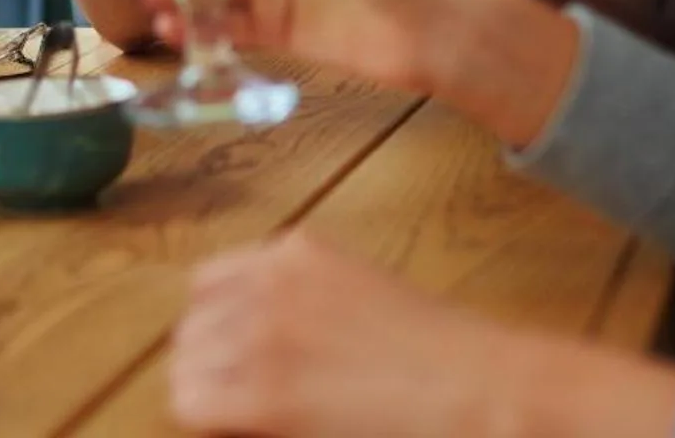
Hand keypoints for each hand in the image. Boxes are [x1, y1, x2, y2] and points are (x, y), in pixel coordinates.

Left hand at [175, 231, 674, 437]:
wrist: (488, 392)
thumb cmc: (446, 359)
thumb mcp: (362, 298)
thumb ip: (302, 302)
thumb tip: (255, 341)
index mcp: (296, 253)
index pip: (208, 285)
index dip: (216, 329)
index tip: (234, 361)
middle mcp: (268, 282)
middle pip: (191, 328)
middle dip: (210, 366)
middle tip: (243, 403)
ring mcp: (261, 335)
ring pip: (185, 368)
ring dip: (210, 395)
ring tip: (252, 418)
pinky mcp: (262, 394)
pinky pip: (193, 406)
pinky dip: (210, 421)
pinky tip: (251, 428)